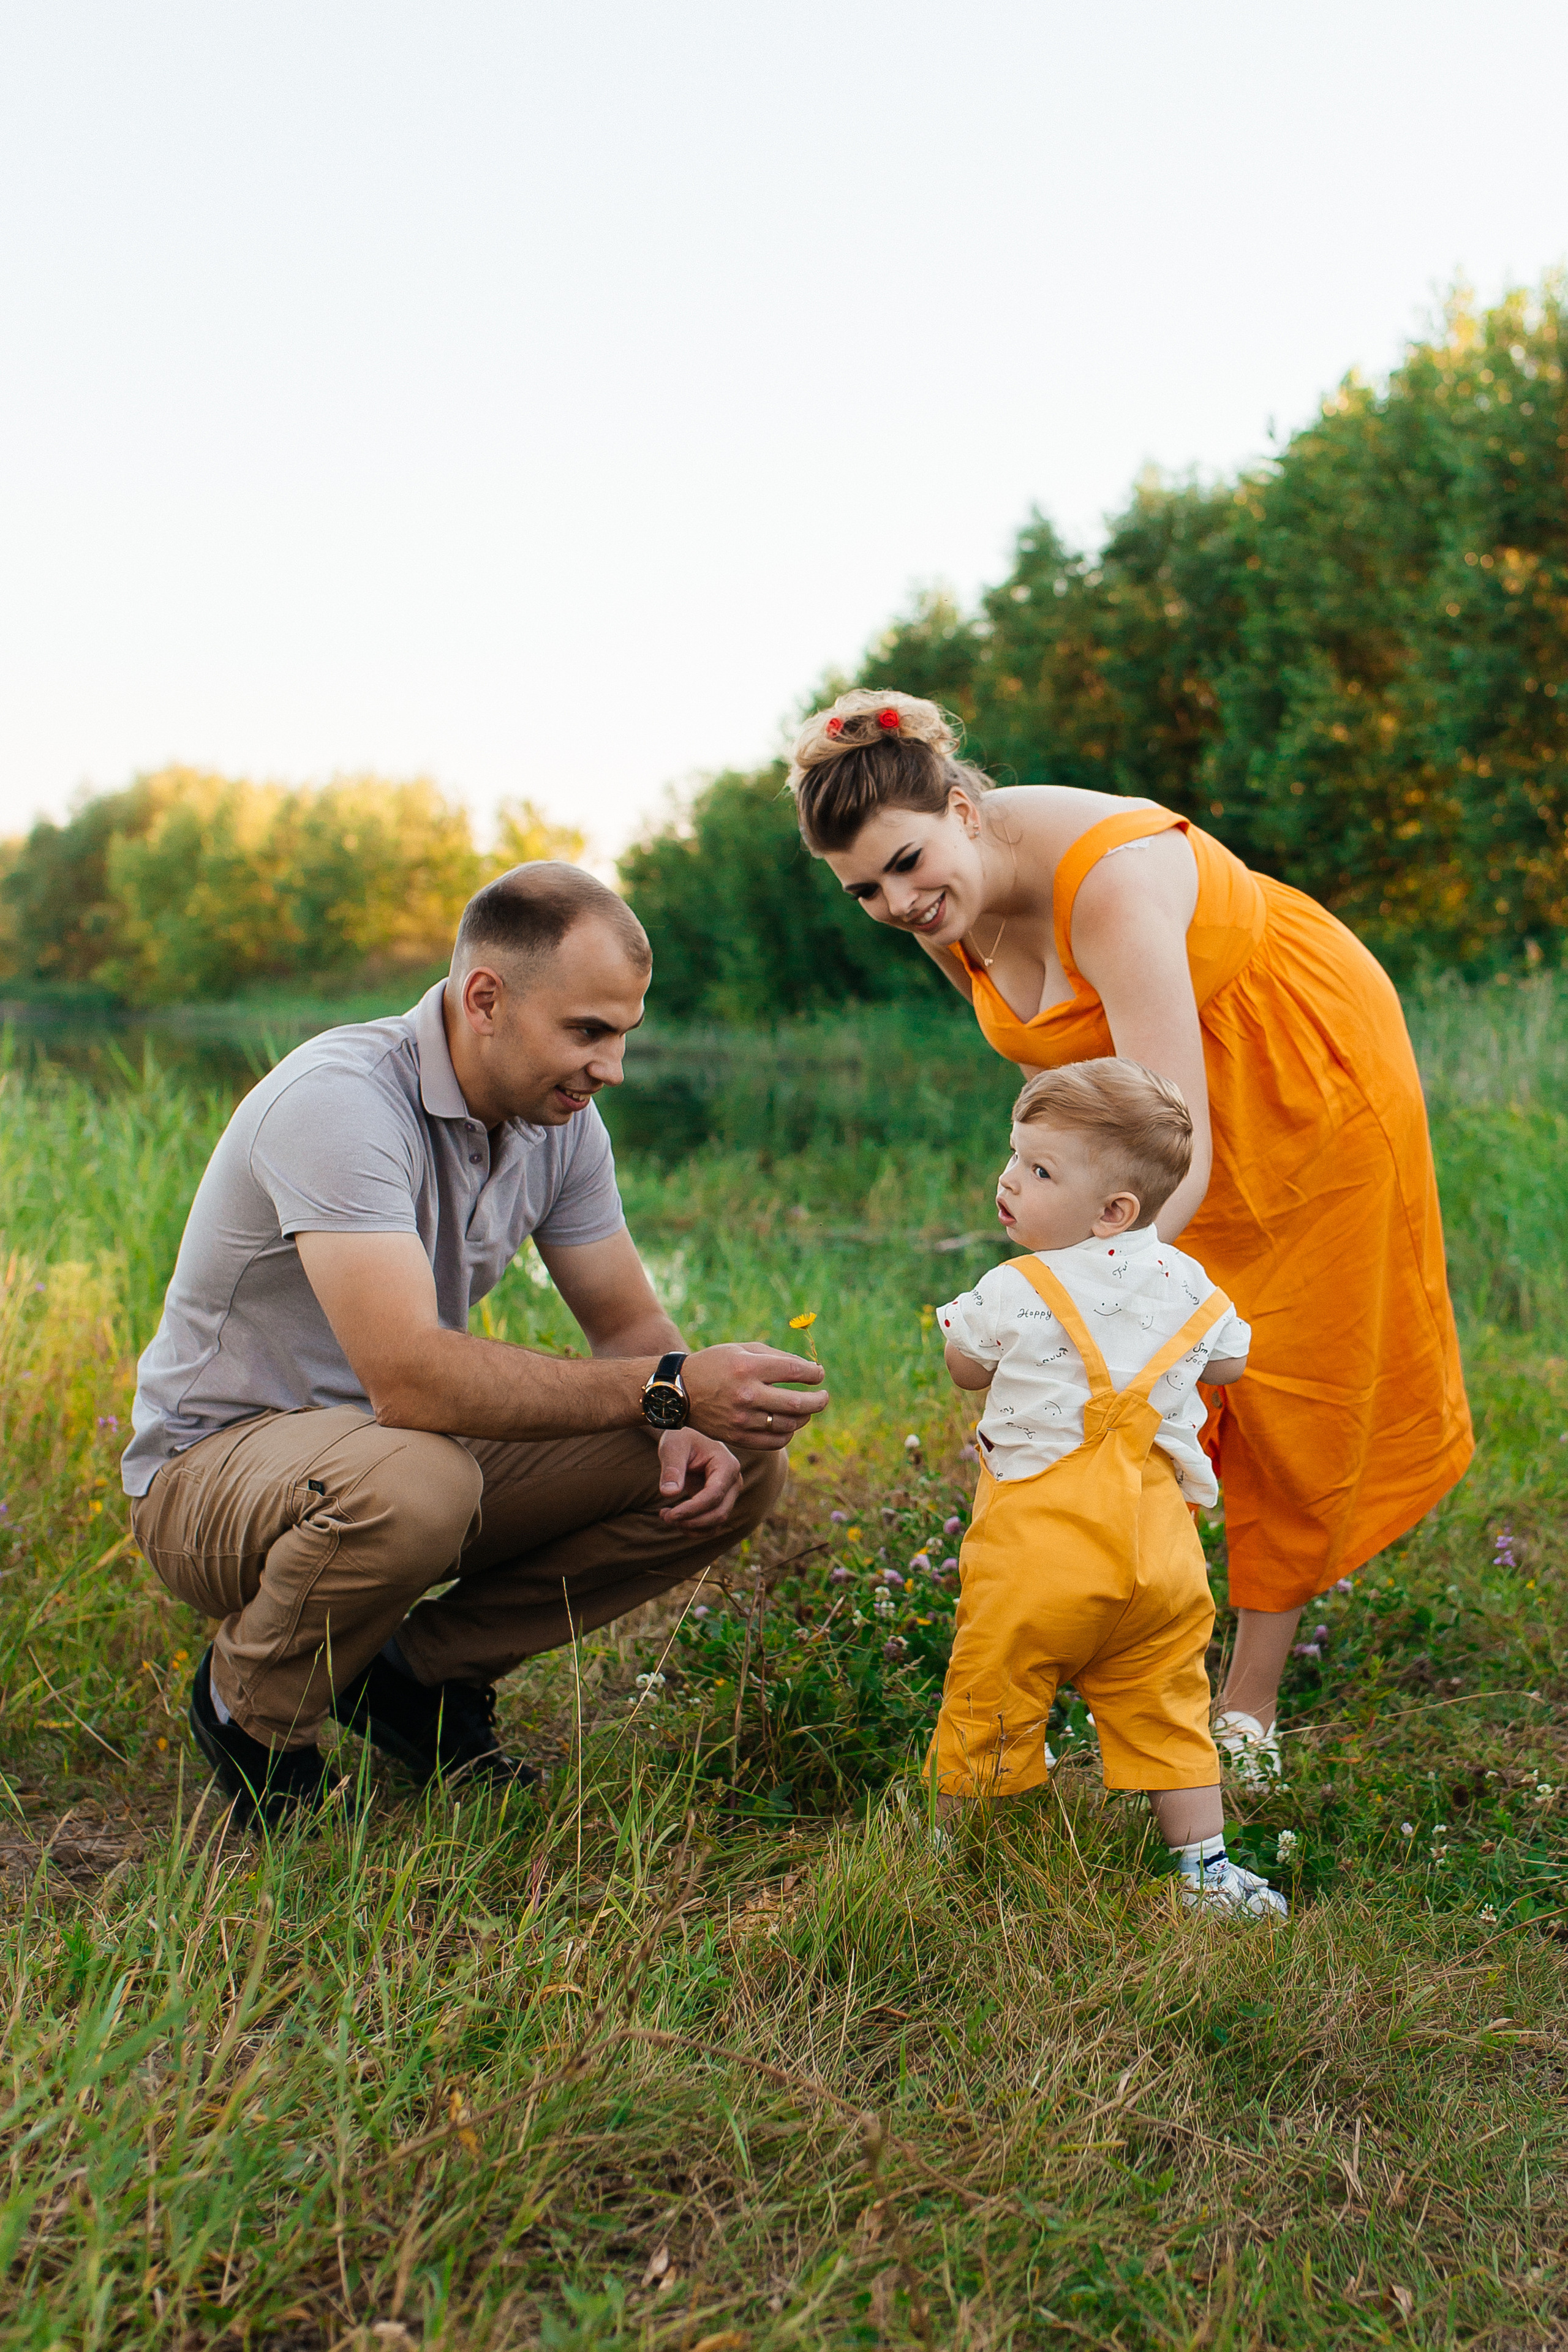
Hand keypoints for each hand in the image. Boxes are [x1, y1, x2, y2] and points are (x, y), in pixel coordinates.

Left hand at [656, 1428, 744, 1527]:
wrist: (686, 1438)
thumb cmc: (680, 1438)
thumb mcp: (673, 1447)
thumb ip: (672, 1469)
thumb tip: (669, 1494)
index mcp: (727, 1465)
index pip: (714, 1495)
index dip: (693, 1509)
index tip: (671, 1515)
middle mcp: (733, 1482)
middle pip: (719, 1513)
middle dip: (691, 1521)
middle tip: (665, 1516)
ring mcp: (729, 1494)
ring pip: (716, 1523)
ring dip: (691, 1527)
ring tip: (666, 1516)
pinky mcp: (720, 1502)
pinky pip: (711, 1524)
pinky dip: (693, 1528)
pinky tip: (674, 1518)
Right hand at [681, 1342, 829, 1449]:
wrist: (679, 1391)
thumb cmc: (715, 1365)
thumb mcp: (742, 1349)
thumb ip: (776, 1357)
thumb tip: (809, 1370)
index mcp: (748, 1367)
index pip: (794, 1372)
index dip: (814, 1374)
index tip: (818, 1375)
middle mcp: (747, 1394)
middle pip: (797, 1403)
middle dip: (819, 1400)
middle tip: (824, 1397)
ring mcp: (742, 1419)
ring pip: (788, 1424)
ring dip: (804, 1417)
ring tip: (806, 1410)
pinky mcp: (737, 1436)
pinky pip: (774, 1441)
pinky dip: (787, 1434)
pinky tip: (788, 1425)